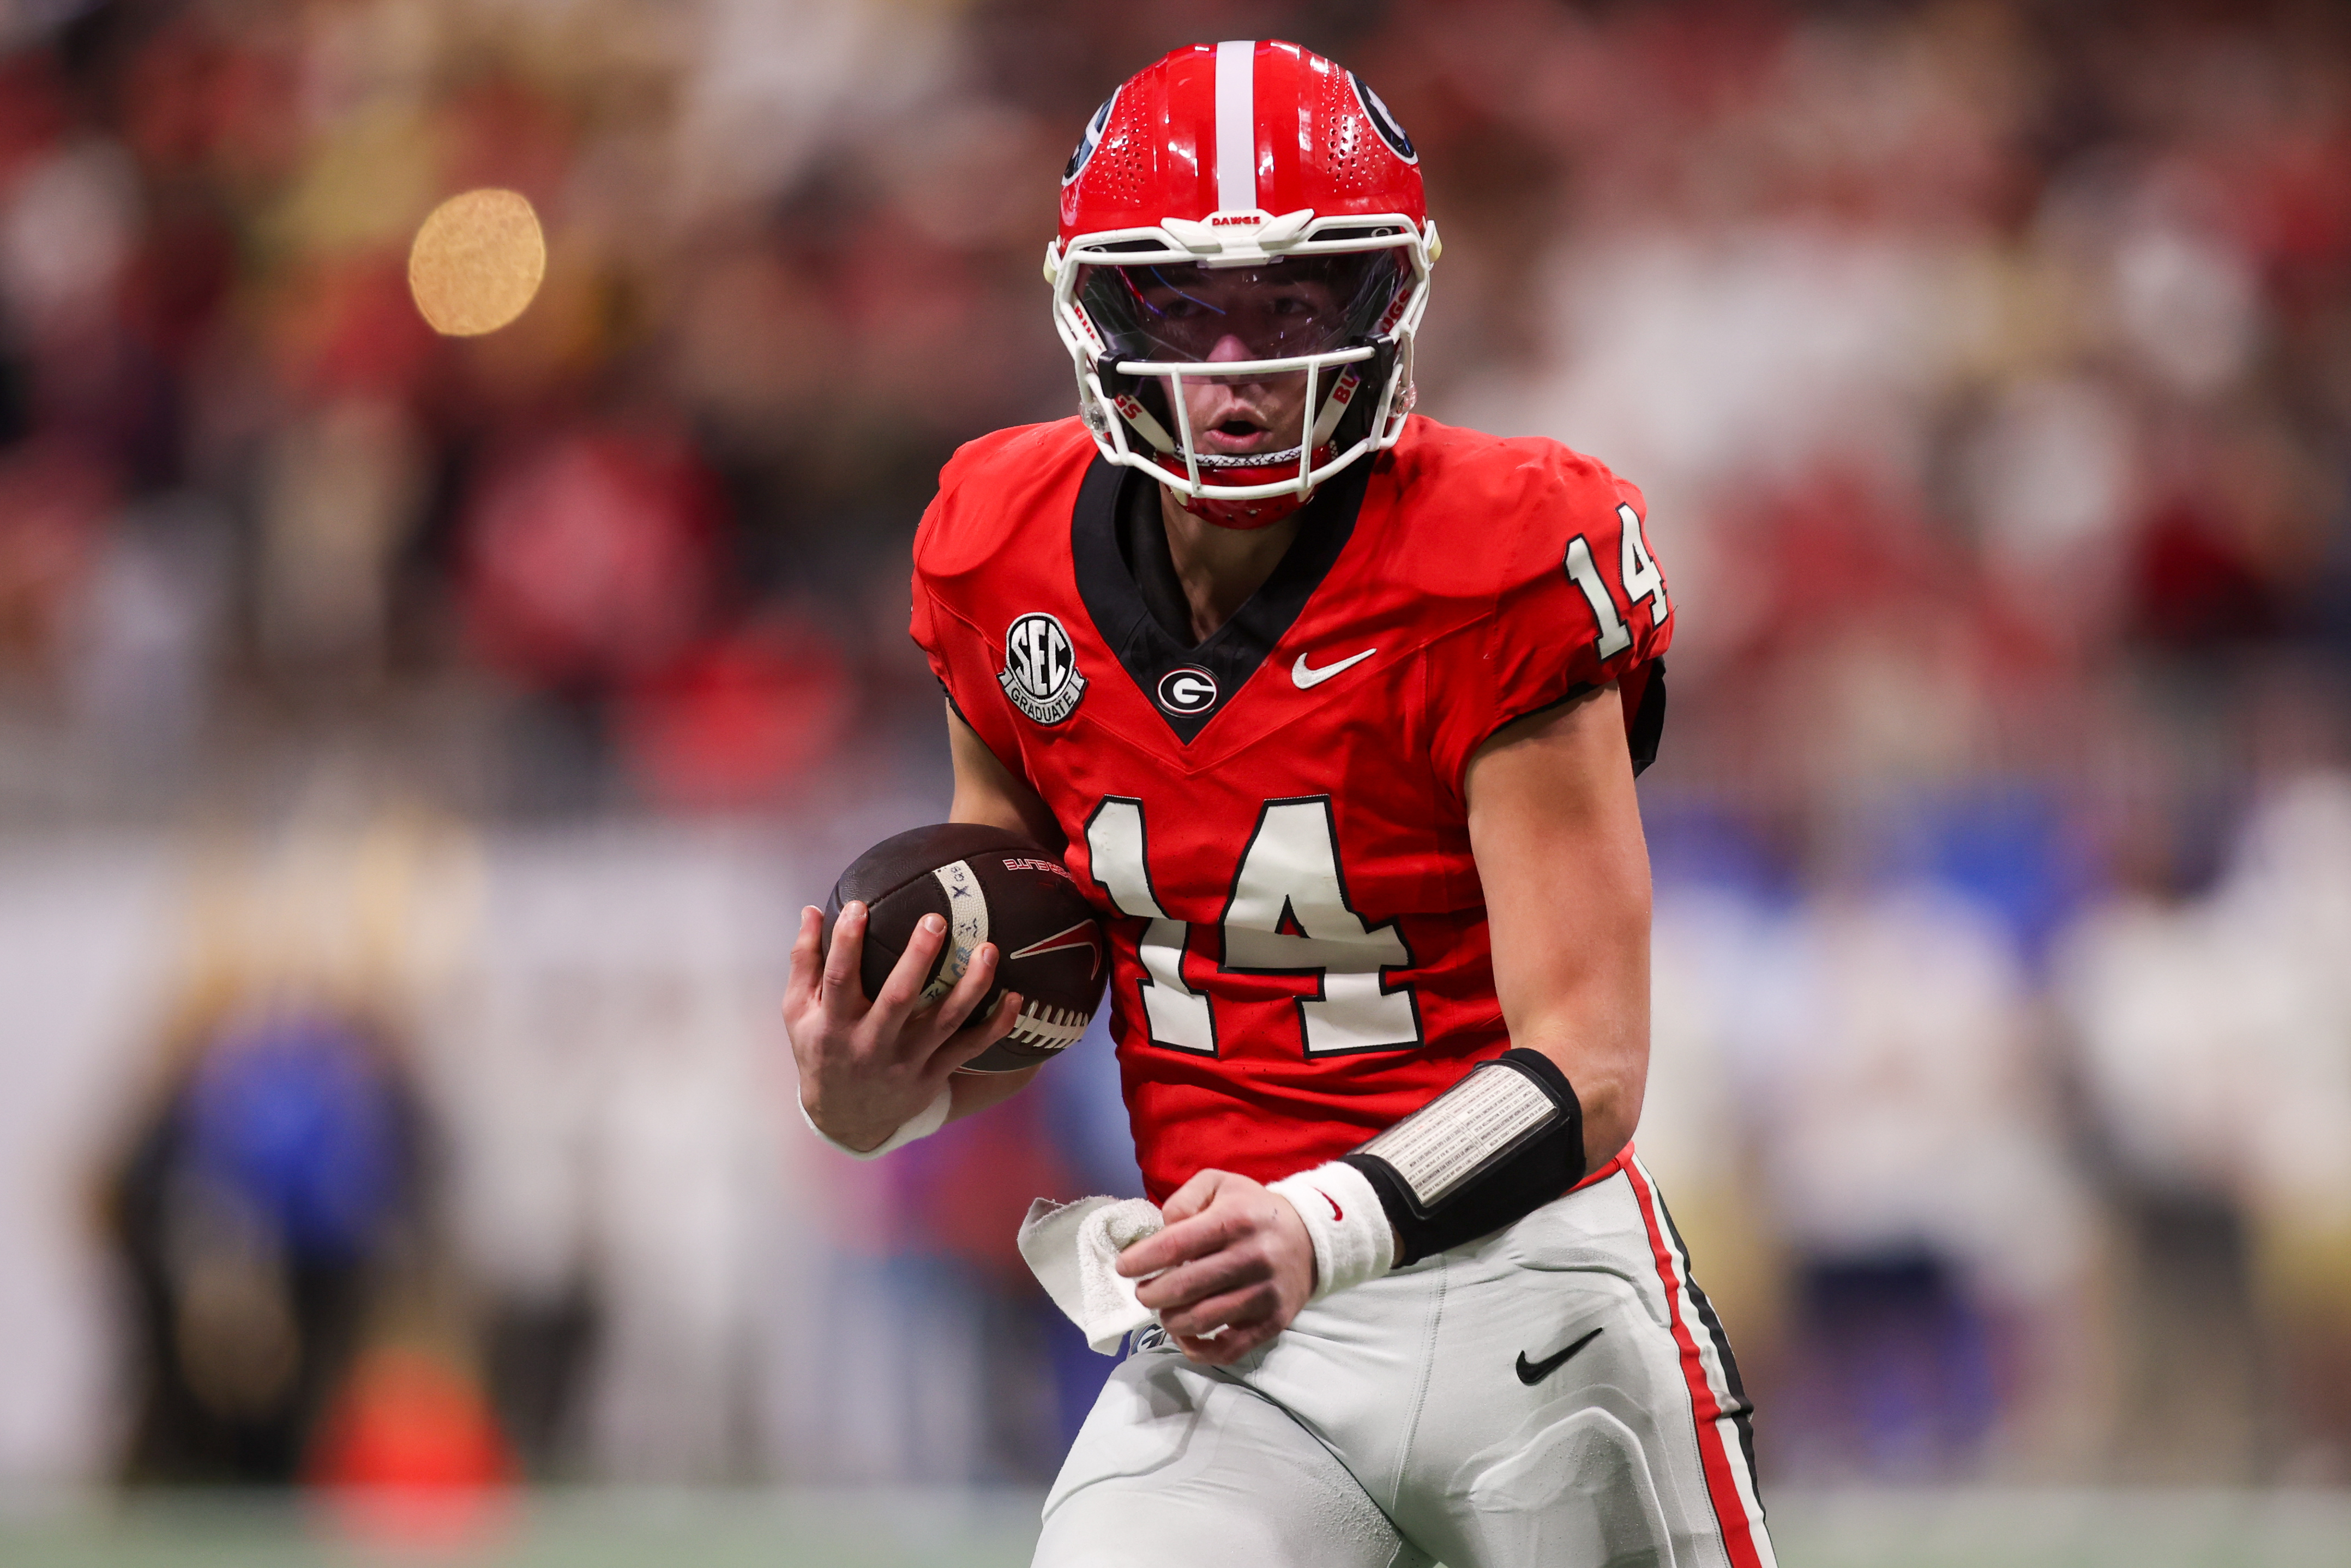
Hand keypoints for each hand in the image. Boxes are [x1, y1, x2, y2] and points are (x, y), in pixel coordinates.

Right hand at [783, 900, 1019, 1151]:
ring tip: (989, 950)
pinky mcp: (932, 1074)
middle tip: (936, 920)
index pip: (839, 979)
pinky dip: (995, 1025)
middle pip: (898, 998)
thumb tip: (812, 910)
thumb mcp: (798, 1012)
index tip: (859, 905)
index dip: (846, 943)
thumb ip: (804, 962)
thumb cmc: (822, 1049)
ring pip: (944, 1022)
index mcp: (834, 1024)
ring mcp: (905, 1061)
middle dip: (918, 958)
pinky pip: (970, 1048)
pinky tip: (1015, 997)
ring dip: (970, 986)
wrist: (847, 1118)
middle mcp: (871, 1043)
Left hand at [1116, 1169, 1315, 1365]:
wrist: (1311, 1237)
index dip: (1141, 1260)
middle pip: (1184, 1287)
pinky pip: (1228, 1349)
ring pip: (1201, 1320)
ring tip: (1165, 1309)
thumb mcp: (1220, 1184)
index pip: (1175, 1245)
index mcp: (1235, 1220)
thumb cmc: (1253, 1210)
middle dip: (1151, 1293)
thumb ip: (1184, 1199)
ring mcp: (1263, 1294)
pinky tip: (1185, 1335)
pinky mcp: (1272, 1322)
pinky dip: (1197, 1349)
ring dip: (1170, 1319)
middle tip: (1143, 1291)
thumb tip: (1162, 1229)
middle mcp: (1251, 1258)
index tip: (1124, 1267)